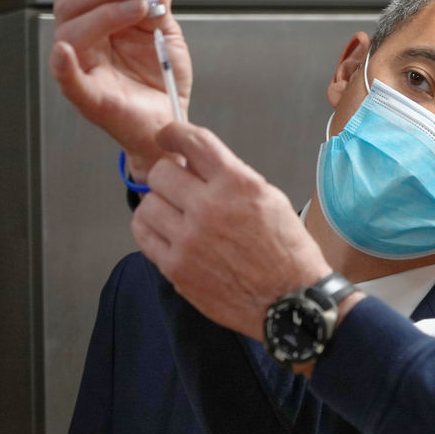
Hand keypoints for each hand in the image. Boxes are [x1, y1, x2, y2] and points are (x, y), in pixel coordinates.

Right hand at [48, 0, 193, 179]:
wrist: (171, 120)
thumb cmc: (162, 78)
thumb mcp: (165, 31)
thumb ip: (157, 2)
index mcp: (96, 21)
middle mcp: (83, 41)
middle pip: (71, 0)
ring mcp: (83, 68)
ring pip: (71, 30)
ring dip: (105, 11)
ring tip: (139, 7)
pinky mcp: (89, 97)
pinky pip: (67, 80)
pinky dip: (62, 65)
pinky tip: (64, 51)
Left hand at [132, 121, 333, 340]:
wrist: (290, 300)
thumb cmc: (287, 254)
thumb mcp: (271, 200)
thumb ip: (232, 178)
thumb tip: (197, 165)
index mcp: (238, 185)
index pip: (193, 142)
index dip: (174, 132)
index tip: (168, 135)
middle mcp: (210, 208)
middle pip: (161, 173)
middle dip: (170, 177)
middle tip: (180, 189)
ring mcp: (189, 239)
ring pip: (147, 204)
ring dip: (159, 205)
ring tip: (176, 216)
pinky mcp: (176, 267)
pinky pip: (143, 236)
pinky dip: (151, 230)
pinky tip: (168, 234)